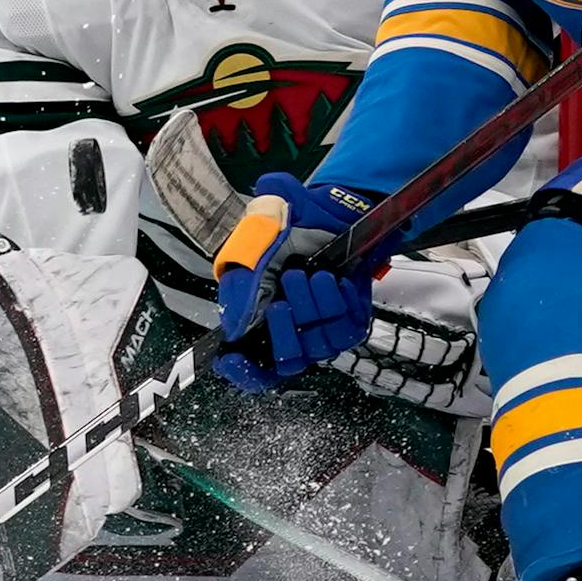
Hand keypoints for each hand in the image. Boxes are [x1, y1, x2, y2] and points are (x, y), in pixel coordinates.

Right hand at [211, 173, 382, 391]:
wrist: (334, 208)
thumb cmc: (290, 224)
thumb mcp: (255, 239)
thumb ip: (240, 283)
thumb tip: (232, 328)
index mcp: (257, 316)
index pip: (251, 368)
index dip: (243, 372)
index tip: (234, 358)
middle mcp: (290, 329)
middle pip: (286, 361)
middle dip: (285, 327)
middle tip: (287, 287)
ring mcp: (321, 328)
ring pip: (319, 346)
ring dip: (316, 307)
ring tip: (316, 275)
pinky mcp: (349, 320)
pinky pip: (347, 330)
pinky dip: (340, 303)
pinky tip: (335, 279)